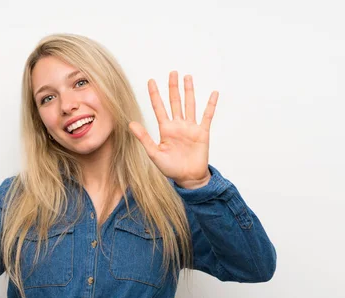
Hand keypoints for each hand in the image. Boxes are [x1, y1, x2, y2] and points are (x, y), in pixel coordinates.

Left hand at [128, 71, 218, 188]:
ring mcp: (191, 128)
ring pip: (189, 105)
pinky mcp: (202, 133)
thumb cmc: (170, 168)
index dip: (155, 95)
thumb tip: (131, 123)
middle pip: (175, 102)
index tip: (151, 81)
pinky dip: (211, 104)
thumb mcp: (154, 153)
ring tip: (187, 77)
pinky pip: (207, 116)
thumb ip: (144, 138)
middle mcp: (178, 125)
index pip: (159, 108)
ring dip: (189, 91)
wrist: (188, 178)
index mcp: (165, 129)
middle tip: (172, 72)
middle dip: (173, 87)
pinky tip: (213, 93)